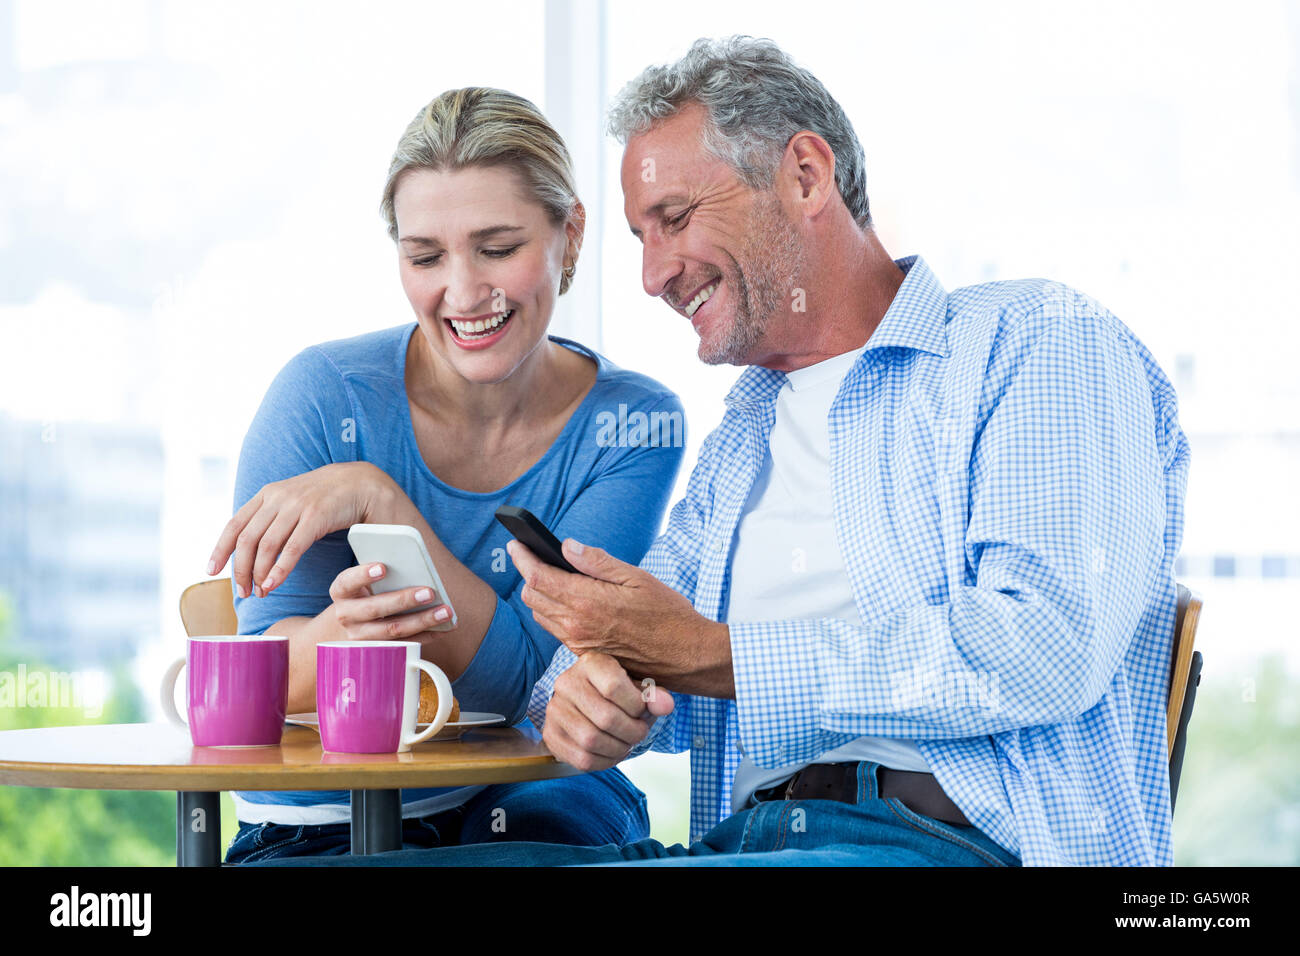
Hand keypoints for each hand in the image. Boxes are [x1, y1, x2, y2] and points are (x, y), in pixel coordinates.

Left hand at [208, 462, 399, 598]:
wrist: (361, 483)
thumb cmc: (325, 498)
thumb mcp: (292, 502)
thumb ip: (272, 518)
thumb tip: (250, 546)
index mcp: (267, 494)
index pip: (234, 525)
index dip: (220, 549)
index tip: (211, 570)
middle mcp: (277, 498)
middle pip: (247, 540)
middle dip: (241, 570)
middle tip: (243, 592)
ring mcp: (296, 506)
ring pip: (266, 546)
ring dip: (259, 574)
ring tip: (261, 592)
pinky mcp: (315, 516)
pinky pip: (291, 548)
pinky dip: (279, 570)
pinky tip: (274, 584)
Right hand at [325, 562, 453, 640]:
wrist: (346, 625)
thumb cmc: (363, 593)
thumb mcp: (362, 581)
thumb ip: (381, 573)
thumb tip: (414, 567)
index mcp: (341, 592)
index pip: (347, 582)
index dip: (363, 575)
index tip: (383, 567)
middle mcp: (346, 616)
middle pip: (375, 609)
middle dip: (404, 600)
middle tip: (429, 592)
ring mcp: (361, 637)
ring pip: (393, 630)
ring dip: (423, 621)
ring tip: (446, 611)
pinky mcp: (379, 650)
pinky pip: (406, 644)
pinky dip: (428, 635)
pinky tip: (446, 626)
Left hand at [509, 538, 734, 697]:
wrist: (685, 656)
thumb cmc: (668, 615)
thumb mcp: (636, 578)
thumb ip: (597, 562)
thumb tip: (567, 546)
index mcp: (587, 602)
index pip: (538, 576)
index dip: (522, 558)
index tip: (516, 543)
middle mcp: (576, 626)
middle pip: (532, 596)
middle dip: (528, 573)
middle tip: (530, 556)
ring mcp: (578, 643)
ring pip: (540, 614)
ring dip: (538, 594)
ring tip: (546, 575)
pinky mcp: (584, 654)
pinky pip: (555, 629)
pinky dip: (551, 611)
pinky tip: (565, 599)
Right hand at [542, 652, 674, 771]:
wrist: (586, 702)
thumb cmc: (617, 692)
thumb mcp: (637, 686)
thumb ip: (653, 694)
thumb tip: (666, 705)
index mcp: (590, 663)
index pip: (614, 687)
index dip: (636, 706)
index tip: (642, 710)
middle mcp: (566, 683)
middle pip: (606, 718)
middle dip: (632, 732)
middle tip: (639, 733)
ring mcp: (555, 710)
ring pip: (592, 741)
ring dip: (619, 749)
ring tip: (627, 743)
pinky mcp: (550, 735)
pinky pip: (582, 759)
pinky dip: (605, 762)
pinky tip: (612, 753)